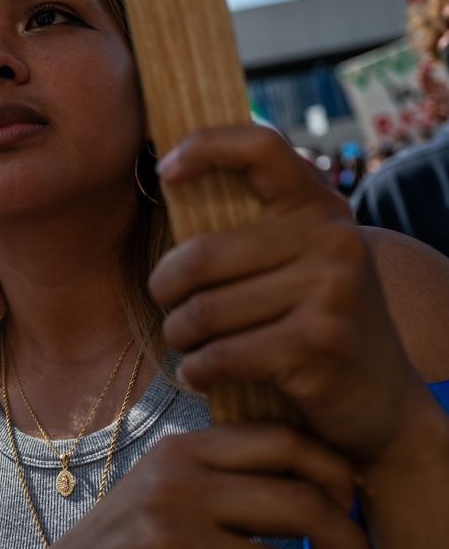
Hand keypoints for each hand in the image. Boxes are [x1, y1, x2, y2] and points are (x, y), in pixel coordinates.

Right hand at [26, 425, 367, 548]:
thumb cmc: (134, 540)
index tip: (344, 506)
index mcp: (181, 452)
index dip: (337, 474)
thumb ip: (231, 471)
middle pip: (301, 504)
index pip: (286, 441)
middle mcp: (173, 489)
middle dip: (343, 541)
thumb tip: (334, 479)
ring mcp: (165, 544)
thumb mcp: (171, 485)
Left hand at [149, 125, 424, 466]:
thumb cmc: (316, 324)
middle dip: (165, 289)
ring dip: (180, 336)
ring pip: (203, 311)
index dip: (206, 146)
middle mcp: (332, 240)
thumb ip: (256, 225)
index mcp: (321, 207)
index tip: (166, 170)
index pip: (261, 147)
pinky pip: (220, 355)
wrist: (383, 402)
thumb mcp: (302, 261)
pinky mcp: (317, 346)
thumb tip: (170, 175)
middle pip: (199, 255)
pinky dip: (197, 371)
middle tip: (168, 307)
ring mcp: (330, 292)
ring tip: (188, 345)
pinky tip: (201, 374)